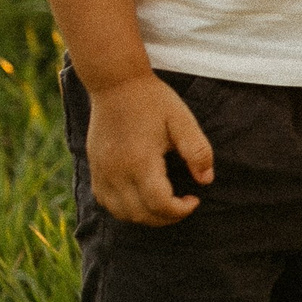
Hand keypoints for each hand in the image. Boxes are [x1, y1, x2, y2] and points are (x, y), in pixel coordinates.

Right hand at [85, 72, 213, 224]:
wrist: (115, 83)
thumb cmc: (153, 100)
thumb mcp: (183, 120)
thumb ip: (197, 151)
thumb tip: (206, 180)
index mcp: (139, 160)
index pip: (159, 204)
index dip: (180, 211)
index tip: (194, 199)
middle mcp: (116, 171)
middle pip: (140, 214)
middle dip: (166, 218)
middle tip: (183, 205)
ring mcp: (101, 171)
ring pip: (120, 213)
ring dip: (145, 216)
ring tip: (165, 204)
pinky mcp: (94, 168)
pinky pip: (105, 201)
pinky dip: (124, 208)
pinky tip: (142, 197)